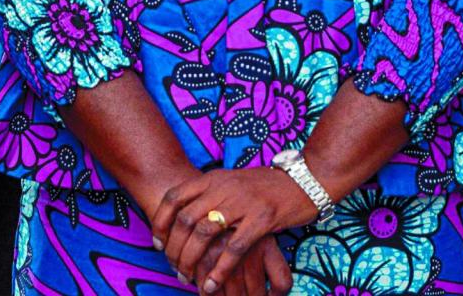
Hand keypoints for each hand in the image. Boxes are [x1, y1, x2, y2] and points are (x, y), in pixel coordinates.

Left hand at [150, 168, 314, 292]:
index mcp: (214, 178)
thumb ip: (211, 195)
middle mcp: (224, 187)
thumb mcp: (233, 182)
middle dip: (175, 248)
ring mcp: (243, 203)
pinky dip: (219, 269)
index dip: (161, 221)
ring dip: (192, 260)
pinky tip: (211, 284)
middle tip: (174, 268)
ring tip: (188, 279)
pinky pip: (234, 248)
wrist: (304, 179)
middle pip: (186, 219)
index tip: (158, 243)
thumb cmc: (266, 186)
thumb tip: (185, 217)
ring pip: (205, 234)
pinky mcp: (262, 219)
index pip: (175, 197)